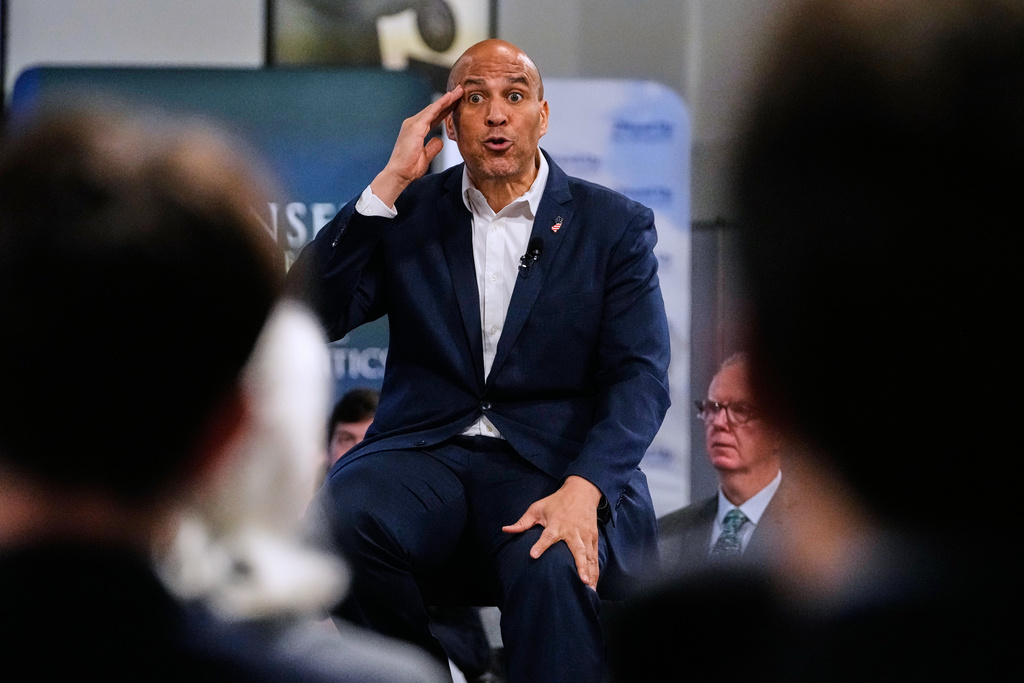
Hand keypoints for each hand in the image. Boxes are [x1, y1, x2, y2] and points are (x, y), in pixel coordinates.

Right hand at [370, 85, 462, 206]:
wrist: (399, 174)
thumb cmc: (409, 168)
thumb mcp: (425, 156)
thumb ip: (433, 147)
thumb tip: (440, 140)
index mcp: (416, 130)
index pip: (434, 117)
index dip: (446, 109)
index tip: (457, 103)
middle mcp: (413, 124)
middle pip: (435, 109)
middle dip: (448, 100)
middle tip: (460, 91)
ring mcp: (413, 124)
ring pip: (434, 108)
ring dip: (447, 99)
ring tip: (459, 91)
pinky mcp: (415, 127)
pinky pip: (431, 112)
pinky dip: (441, 104)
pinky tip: (449, 98)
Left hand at [502, 475, 602, 589]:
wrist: (581, 491)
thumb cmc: (556, 501)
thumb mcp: (537, 508)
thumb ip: (522, 522)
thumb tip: (505, 530)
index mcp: (556, 524)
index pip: (547, 536)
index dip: (540, 545)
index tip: (533, 555)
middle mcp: (573, 531)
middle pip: (577, 550)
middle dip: (580, 566)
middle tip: (582, 581)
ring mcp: (585, 535)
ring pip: (589, 556)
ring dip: (590, 572)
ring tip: (590, 588)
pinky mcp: (593, 538)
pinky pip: (594, 556)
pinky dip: (595, 569)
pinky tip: (594, 584)